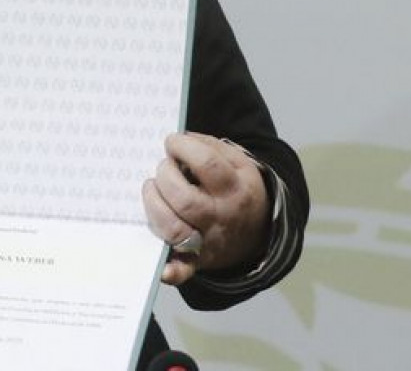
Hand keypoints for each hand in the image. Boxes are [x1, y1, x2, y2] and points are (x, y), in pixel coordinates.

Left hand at [141, 131, 268, 284]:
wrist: (259, 232)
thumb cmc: (237, 189)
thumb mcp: (238, 164)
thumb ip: (212, 147)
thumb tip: (182, 138)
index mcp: (235, 189)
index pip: (207, 165)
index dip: (183, 148)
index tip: (172, 142)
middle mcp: (222, 217)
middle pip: (186, 200)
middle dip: (165, 177)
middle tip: (162, 167)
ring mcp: (208, 241)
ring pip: (176, 230)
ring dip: (154, 207)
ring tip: (152, 189)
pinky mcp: (196, 260)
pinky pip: (183, 271)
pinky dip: (171, 272)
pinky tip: (161, 269)